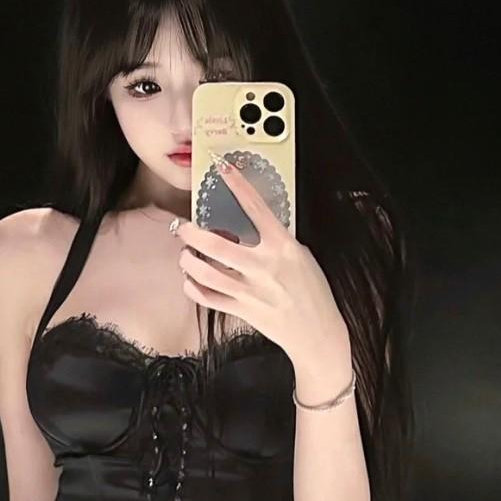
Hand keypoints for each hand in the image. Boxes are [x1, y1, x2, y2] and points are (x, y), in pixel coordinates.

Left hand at [172, 157, 350, 367]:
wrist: (317, 332)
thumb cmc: (312, 292)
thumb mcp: (301, 257)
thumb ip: (276, 241)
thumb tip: (251, 226)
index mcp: (283, 248)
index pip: (257, 209)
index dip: (238, 186)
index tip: (223, 168)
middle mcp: (264, 268)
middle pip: (216, 245)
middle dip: (192, 234)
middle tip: (183, 228)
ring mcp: (251, 291)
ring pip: (206, 274)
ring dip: (189, 262)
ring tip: (186, 255)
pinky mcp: (243, 311)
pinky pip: (208, 298)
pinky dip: (193, 288)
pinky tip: (190, 280)